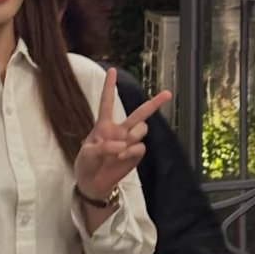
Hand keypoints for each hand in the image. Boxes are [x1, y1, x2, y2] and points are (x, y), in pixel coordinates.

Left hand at [74, 67, 170, 199]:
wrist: (92, 184)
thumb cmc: (86, 165)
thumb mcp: (86, 154)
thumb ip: (102, 147)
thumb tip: (121, 145)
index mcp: (103, 125)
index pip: (107, 102)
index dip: (109, 86)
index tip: (112, 70)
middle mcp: (119, 130)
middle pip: (138, 113)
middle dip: (154, 103)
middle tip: (168, 93)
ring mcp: (129, 142)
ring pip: (141, 129)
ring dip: (133, 136)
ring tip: (119, 150)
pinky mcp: (135, 155)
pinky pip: (140, 147)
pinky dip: (131, 151)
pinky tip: (121, 158)